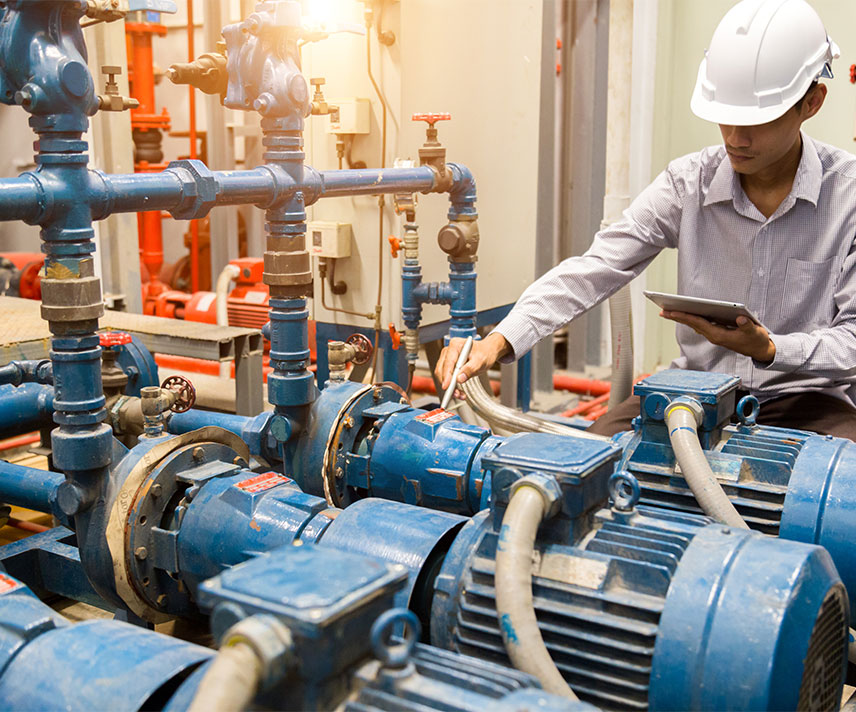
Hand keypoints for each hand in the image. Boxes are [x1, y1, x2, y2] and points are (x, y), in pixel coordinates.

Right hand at [435, 332, 510, 392]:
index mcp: (455, 345)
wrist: (487, 351)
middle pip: (442, 370)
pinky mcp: (448, 366)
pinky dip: (452, 386)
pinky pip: (446, 377)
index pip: (448, 362)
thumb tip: (459, 379)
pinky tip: (459, 391)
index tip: (446, 386)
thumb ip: (470, 369)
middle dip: (448, 384)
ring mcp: (447, 358)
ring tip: (460, 395)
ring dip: (449, 387)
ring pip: (442, 375)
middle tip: (457, 394)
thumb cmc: (484, 353)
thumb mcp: (481, 361)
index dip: (446, 376)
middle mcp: (448, 351)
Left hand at [660, 310, 775, 362]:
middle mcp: (714, 336)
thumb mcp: (755, 332)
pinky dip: (692, 318)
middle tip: (662, 310)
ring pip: (695, 324)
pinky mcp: (717, 333)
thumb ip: (748, 326)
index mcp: (719, 336)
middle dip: (677, 317)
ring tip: (669, 310)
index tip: (671, 312)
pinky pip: (701, 324)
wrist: (760, 350)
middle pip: (692, 324)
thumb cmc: (756, 340)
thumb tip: (741, 319)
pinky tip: (686, 313)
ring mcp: (714, 335)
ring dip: (682, 318)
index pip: (698, 324)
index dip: (684, 317)